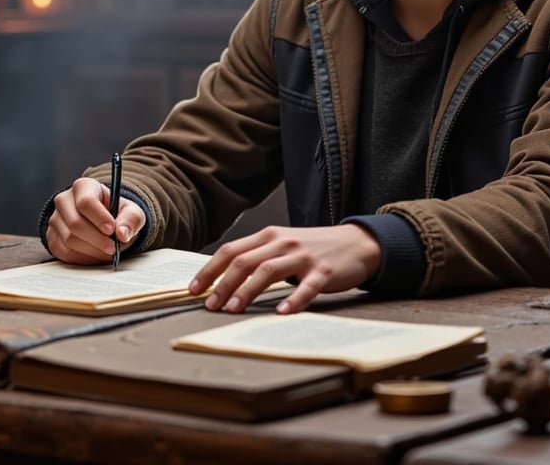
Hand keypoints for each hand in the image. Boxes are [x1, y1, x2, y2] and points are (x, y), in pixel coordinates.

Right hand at [46, 176, 145, 263]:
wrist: (105, 223)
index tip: (112, 229)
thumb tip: (122, 234)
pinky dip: (83, 258)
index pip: (86, 201)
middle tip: (113, 247)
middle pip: (75, 223)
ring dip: (91, 250)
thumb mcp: (131, 212)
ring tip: (108, 251)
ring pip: (69, 240)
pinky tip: (96, 255)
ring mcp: (55, 220)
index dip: (99, 217)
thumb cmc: (117, 213)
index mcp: (83, 187)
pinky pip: (65, 253)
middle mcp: (64, 200)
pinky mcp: (52, 238)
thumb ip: (131, 220)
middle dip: (96, 239)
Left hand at [188, 224, 381, 314]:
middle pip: (245, 261)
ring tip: (233, 310)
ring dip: (248, 291)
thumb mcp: (282, 245)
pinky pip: (306, 287)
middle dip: (223, 284)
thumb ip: (257, 256)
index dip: (210, 270)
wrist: (355, 243)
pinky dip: (293, 300)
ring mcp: (303, 256)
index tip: (194, 290)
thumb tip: (222, 279)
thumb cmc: (313, 248)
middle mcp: (283, 242)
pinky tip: (281, 313)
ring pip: (268, 271)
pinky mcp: (324, 272)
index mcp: (269, 236)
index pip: (231, 251)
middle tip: (210, 306)